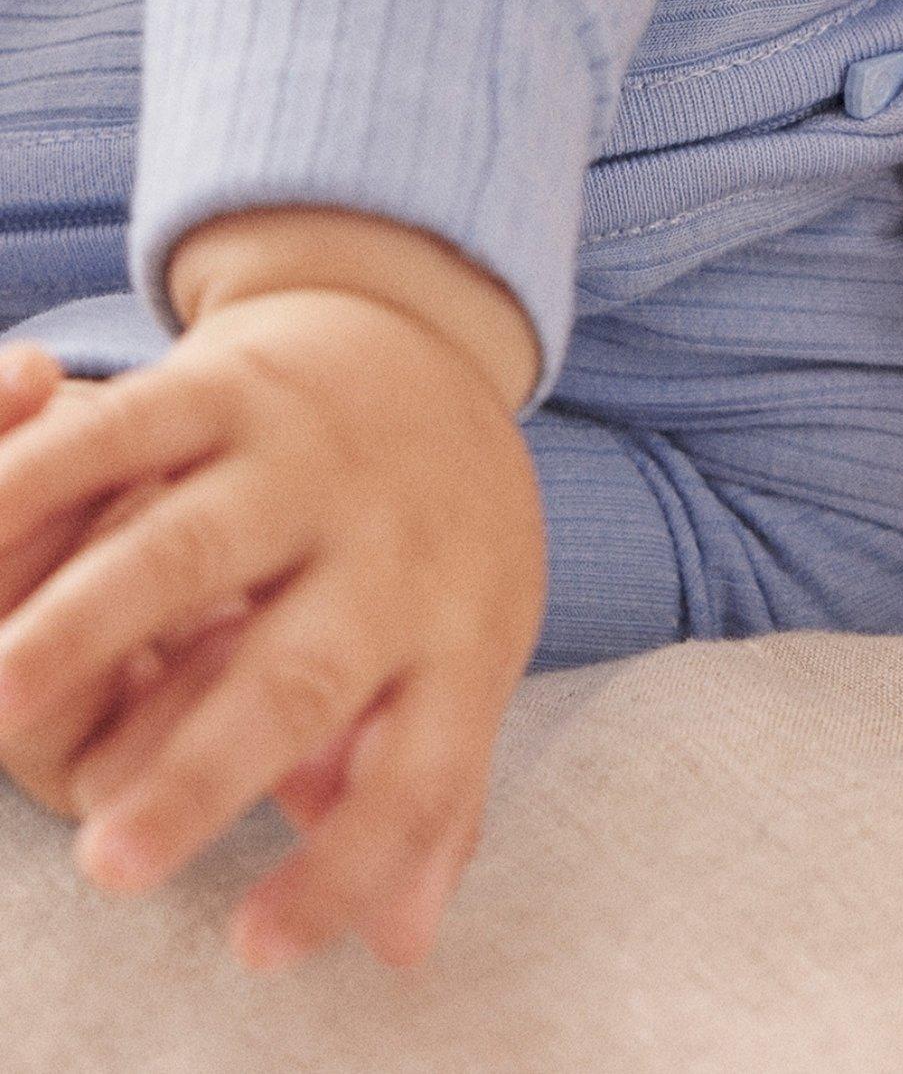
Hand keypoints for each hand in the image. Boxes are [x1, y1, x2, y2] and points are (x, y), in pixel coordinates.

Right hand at [0, 296, 547, 972]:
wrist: (428, 333)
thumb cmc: (441, 527)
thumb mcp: (476, 637)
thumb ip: (432, 788)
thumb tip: (405, 946)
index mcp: (463, 628)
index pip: (420, 773)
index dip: (347, 867)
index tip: (254, 952)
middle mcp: (390, 546)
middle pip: (300, 677)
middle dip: (202, 774)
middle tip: (111, 866)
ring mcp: (307, 460)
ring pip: (192, 550)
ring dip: (88, 631)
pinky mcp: (233, 383)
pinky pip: (129, 429)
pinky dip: (41, 478)